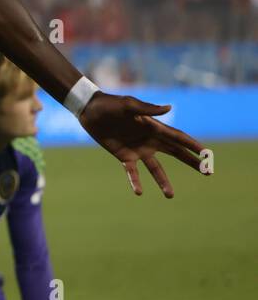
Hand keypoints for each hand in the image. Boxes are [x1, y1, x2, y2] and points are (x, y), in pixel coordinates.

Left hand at [79, 92, 207, 197]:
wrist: (90, 110)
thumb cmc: (110, 104)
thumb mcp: (128, 105)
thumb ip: (147, 109)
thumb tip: (170, 108)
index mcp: (154, 127)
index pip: (178, 138)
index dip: (193, 146)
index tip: (208, 155)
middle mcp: (150, 140)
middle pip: (175, 153)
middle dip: (192, 162)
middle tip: (208, 173)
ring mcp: (138, 149)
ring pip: (156, 168)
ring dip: (163, 181)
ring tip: (170, 195)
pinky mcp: (124, 156)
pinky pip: (132, 172)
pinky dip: (136, 181)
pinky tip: (139, 192)